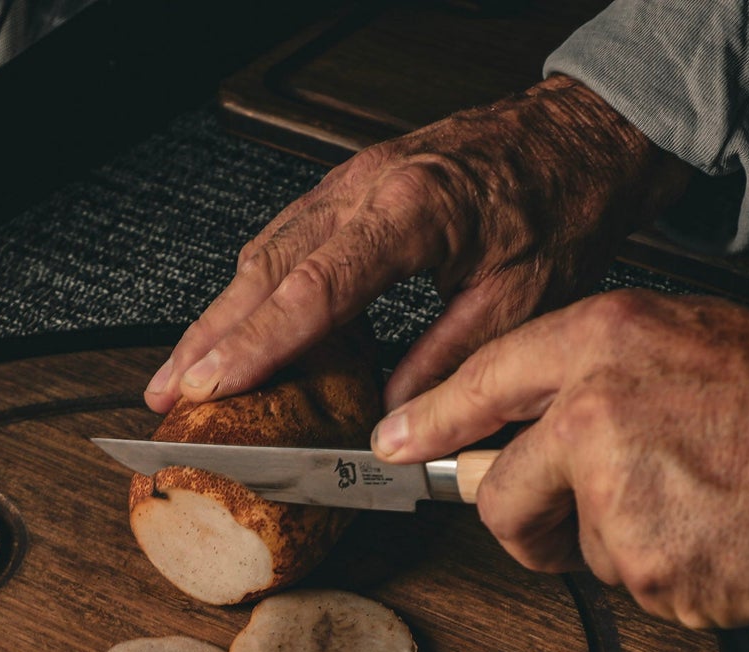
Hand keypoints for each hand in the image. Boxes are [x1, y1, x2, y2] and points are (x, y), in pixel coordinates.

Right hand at [145, 76, 689, 414]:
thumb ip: (448, 362)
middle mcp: (367, 188)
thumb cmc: (560, 203)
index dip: (257, 345)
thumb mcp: (521, 299)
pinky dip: (251, 290)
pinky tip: (232, 324)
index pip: (313, 290)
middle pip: (265, 270)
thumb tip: (391, 420)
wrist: (580, 134)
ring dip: (218, 317)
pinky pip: (284, 240)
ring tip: (183, 373)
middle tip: (167, 393)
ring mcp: (352, 182)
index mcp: (411, 211)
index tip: (213, 385)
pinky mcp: (352, 188)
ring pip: (264, 253)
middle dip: (208, 338)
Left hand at [371, 290, 748, 629]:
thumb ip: (597, 382)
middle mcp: (597, 412)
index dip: (430, 417)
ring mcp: (618, 495)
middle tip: (574, 519)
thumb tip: (530, 431)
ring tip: (695, 505)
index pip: (485, 378)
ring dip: (619, 544)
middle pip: (500, 492)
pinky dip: (665, 575)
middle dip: (524, 521)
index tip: (393, 443)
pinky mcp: (647, 567)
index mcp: (607, 342)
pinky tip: (714, 536)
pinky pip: (627, 584)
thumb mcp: (687, 345)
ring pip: (574, 546)